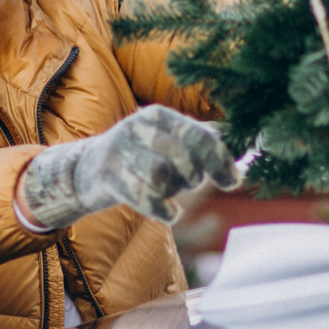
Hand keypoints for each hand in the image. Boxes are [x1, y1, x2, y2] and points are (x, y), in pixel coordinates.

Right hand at [18, 106, 237, 229]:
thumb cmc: (141, 159)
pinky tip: (169, 213)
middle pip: (183, 156)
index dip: (221, 162)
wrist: (86, 171)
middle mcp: (139, 127)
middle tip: (187, 183)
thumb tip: (243, 158)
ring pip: (160, 176)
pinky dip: (161, 210)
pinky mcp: (107, 176)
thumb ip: (203, 146)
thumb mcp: (170, 144)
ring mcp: (120, 151)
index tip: (232, 182)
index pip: (201, 136)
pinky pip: (141, 196)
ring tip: (169, 193)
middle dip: (193, 177)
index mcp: (161, 116)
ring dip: (172, 191)